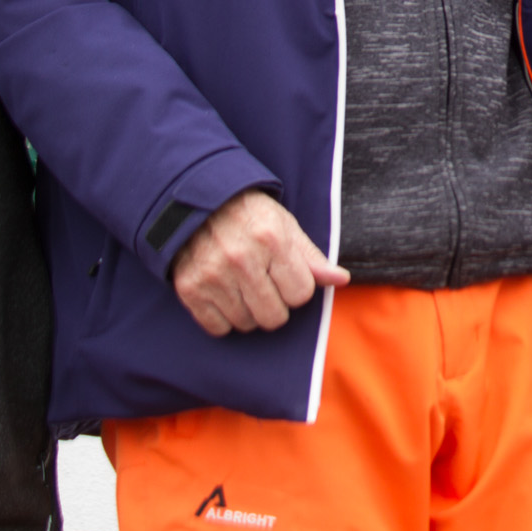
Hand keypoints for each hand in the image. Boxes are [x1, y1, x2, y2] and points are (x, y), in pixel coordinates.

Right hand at [170, 190, 348, 336]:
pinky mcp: (190, 289)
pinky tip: (225, 295)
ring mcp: (213, 276)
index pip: (301, 294)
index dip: (296, 288)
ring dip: (249, 312)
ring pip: (246, 324)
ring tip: (243, 286)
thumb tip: (341, 279)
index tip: (285, 276)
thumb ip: (312, 257)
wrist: (197, 202)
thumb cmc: (249, 215)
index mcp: (272, 240)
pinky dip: (224, 318)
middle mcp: (241, 259)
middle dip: (275, 305)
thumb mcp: (285, 226)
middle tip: (265, 285)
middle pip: (274, 317)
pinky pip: (217, 328)